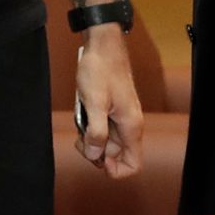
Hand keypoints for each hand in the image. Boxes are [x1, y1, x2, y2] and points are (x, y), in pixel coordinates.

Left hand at [74, 28, 145, 177]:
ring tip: (82, 115)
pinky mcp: (113, 109)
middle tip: (81, 132)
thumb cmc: (100, 69)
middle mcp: (130, 125)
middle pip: (115, 155)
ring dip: (90, 135)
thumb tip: (95, 155)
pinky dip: (90, 123)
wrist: (102, 44)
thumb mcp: (94, 103)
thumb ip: (96, 132)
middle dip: (95, 150)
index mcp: (131, 126)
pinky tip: (84, 108)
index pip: (133, 165)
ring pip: (106, 141)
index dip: (114, 170)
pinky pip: (102, 126)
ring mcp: (122, 117)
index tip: (96, 156)